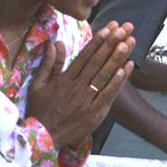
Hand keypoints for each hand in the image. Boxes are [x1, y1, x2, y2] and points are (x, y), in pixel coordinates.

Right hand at [26, 21, 135, 148]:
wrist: (42, 138)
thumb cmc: (38, 111)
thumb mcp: (37, 85)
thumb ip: (48, 64)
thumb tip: (54, 42)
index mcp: (64, 79)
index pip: (84, 56)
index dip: (97, 41)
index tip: (108, 28)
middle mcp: (77, 87)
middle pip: (97, 61)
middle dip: (112, 43)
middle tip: (124, 28)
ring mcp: (87, 100)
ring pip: (105, 75)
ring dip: (118, 57)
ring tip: (129, 42)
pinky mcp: (95, 114)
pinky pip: (109, 94)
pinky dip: (118, 81)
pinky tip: (127, 68)